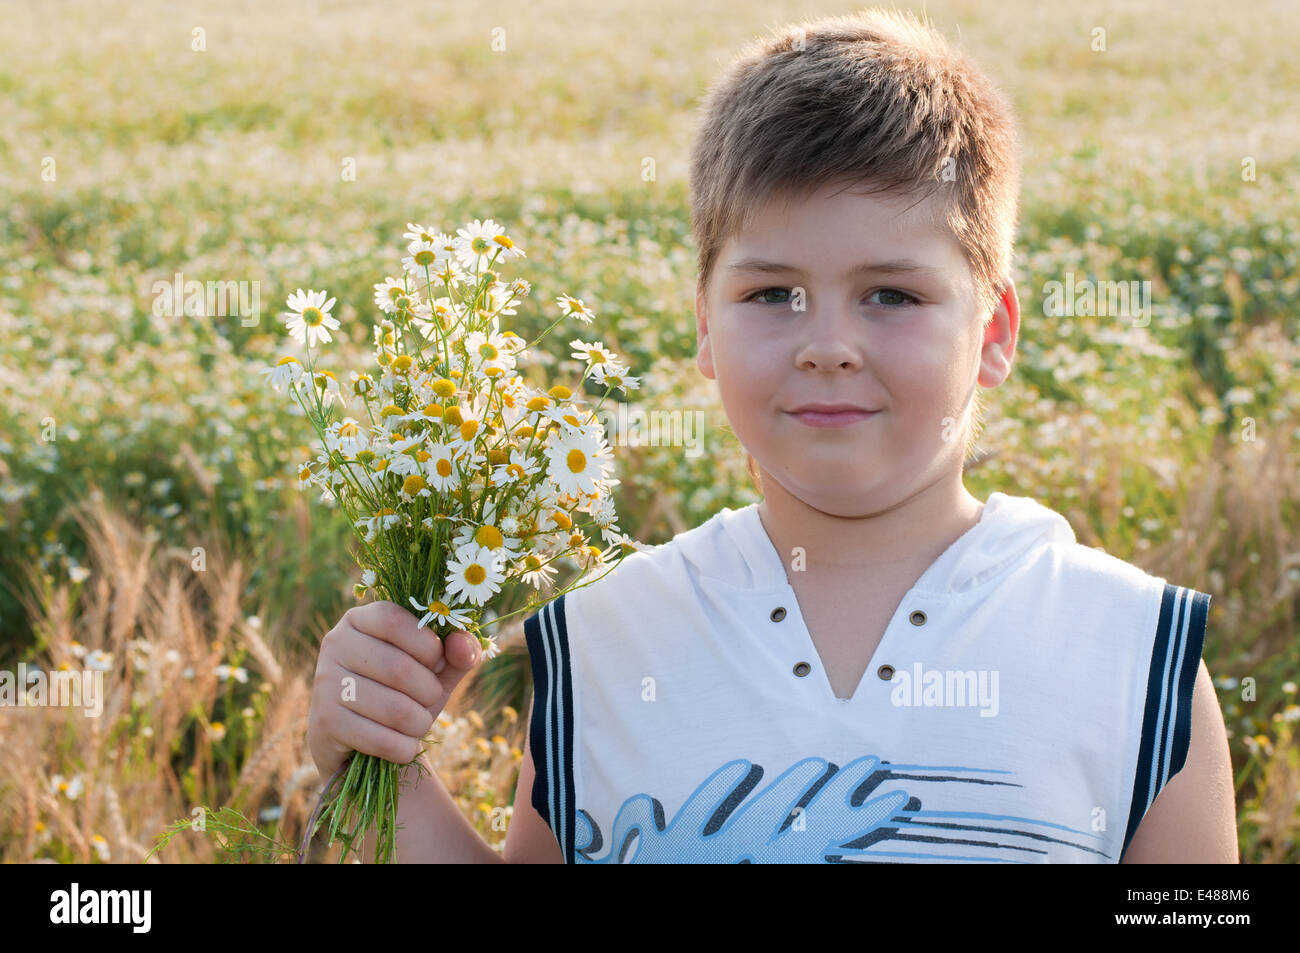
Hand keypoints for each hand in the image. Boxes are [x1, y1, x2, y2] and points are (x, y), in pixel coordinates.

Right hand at [306, 600, 480, 782]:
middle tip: (430, 698)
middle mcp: (335, 644)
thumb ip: (458, 651)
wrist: (360, 742)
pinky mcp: (324, 722)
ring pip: (393, 708)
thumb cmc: (402, 693)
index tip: (439, 662)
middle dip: (429, 691)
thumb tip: (465, 646)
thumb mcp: (435, 668)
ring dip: (419, 723)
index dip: (428, 645)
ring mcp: (325, 683)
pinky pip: (380, 739)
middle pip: (398, 668)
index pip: (394, 620)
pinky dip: (404, 748)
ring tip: (418, 723)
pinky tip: (405, 746)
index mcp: (359, 619)